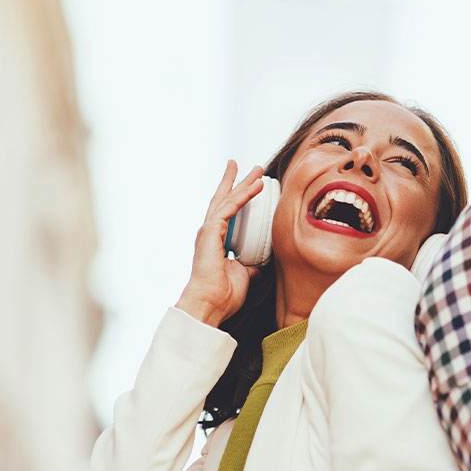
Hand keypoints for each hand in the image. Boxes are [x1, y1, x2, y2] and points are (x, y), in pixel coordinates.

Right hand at [176, 161, 264, 326]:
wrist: (211, 303)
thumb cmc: (224, 294)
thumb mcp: (244, 274)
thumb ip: (250, 264)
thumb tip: (261, 263)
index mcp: (217, 240)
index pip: (228, 213)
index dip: (238, 196)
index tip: (250, 183)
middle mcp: (210, 232)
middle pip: (225, 199)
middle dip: (238, 181)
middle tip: (251, 166)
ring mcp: (209, 230)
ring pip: (228, 199)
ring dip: (243, 182)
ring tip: (258, 169)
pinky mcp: (210, 231)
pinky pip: (230, 208)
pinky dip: (244, 195)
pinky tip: (257, 186)